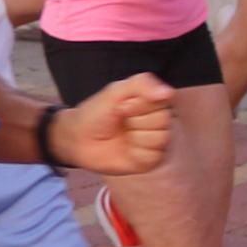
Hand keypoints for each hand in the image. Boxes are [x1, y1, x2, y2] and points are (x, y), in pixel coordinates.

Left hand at [49, 74, 174, 176]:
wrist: (78, 139)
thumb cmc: (96, 113)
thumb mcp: (115, 92)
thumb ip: (141, 85)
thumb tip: (168, 92)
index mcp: (151, 101)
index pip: (164, 100)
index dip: (141, 104)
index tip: (122, 105)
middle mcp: (157, 121)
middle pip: (164, 120)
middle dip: (137, 120)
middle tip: (121, 120)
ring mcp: (155, 142)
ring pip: (160, 139)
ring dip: (136, 137)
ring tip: (123, 136)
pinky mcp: (149, 160)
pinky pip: (153, 156)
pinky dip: (136, 153)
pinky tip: (126, 151)